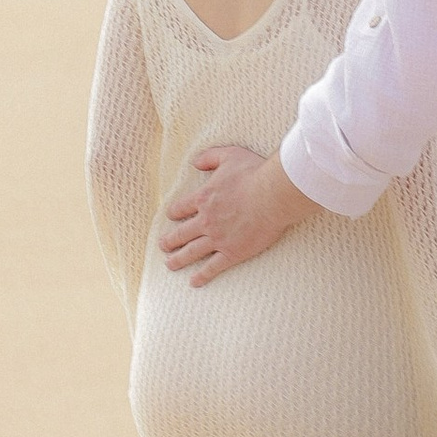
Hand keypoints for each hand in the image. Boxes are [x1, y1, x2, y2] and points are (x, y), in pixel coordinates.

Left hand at [159, 142, 318, 283]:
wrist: (273, 195)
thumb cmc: (254, 173)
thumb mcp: (229, 155)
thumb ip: (209, 157)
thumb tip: (195, 162)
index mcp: (203, 198)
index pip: (180, 208)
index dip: (174, 213)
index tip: (172, 217)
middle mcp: (206, 220)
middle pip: (180, 234)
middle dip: (169, 241)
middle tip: (163, 246)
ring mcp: (218, 238)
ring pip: (191, 253)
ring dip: (178, 260)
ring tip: (170, 265)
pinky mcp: (233, 252)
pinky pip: (213, 267)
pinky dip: (202, 275)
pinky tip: (194, 282)